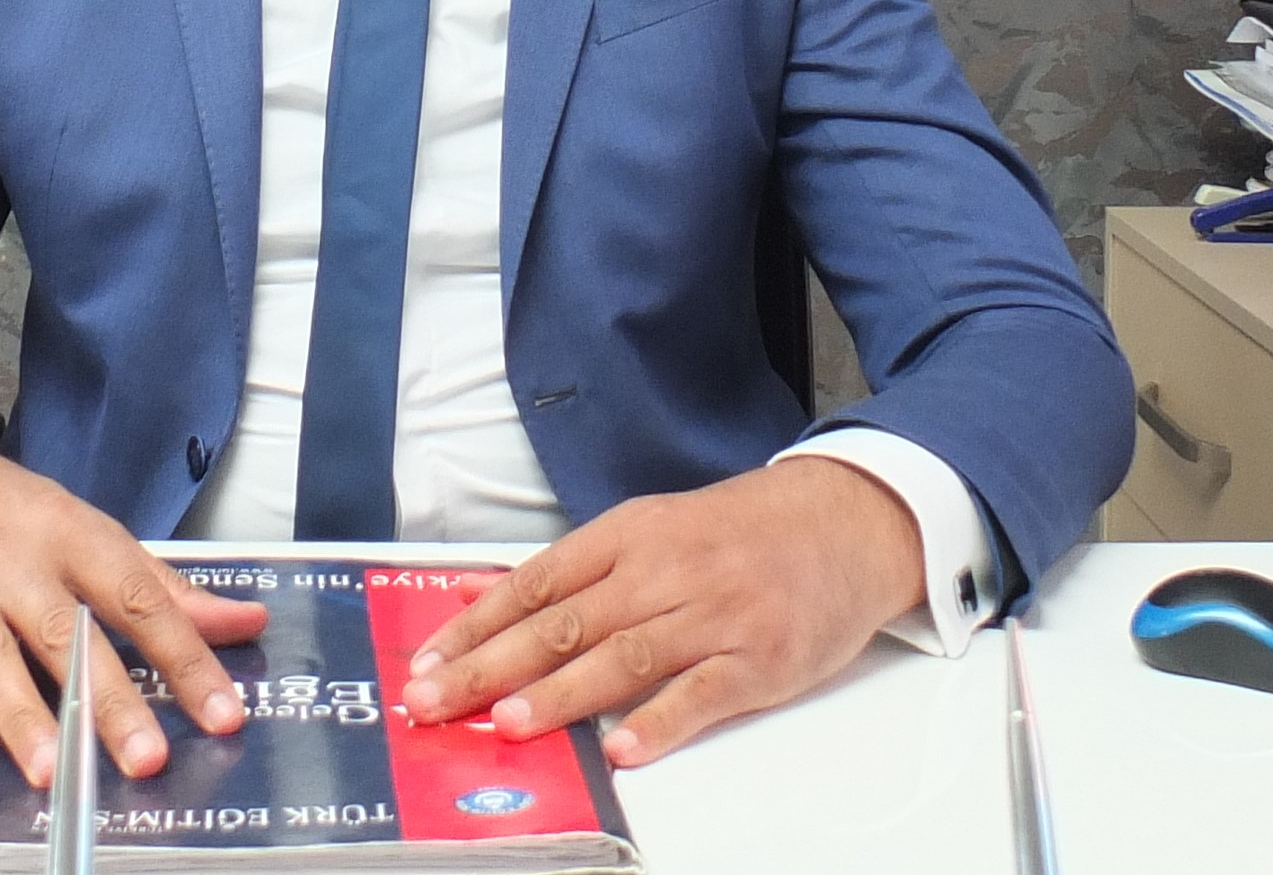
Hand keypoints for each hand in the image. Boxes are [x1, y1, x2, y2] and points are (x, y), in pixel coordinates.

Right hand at [0, 418, 268, 786]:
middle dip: (111, 700)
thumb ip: (159, 584)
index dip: (184, 655)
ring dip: (26, 717)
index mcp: (68, 532)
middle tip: (146, 755)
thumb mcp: (80, 527)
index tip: (219, 709)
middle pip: (68, 634)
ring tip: (59, 768)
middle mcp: (12, 559)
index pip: (138, 596)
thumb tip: (241, 623)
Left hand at [398, 455, 925, 766]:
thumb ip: (566, 569)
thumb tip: (474, 594)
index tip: (426, 660)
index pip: (536, 581)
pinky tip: (621, 750)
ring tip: (508, 723)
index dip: (477, 625)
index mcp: (630, 534)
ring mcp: (713, 617)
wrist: (845, 522)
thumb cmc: (738, 532)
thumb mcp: (649, 528)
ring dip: (562, 694)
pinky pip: (702, 697)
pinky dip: (659, 723)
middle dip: (491, 666)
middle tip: (436, 701)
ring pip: (625, 657)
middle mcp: (664, 571)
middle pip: (565, 623)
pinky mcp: (758, 660)